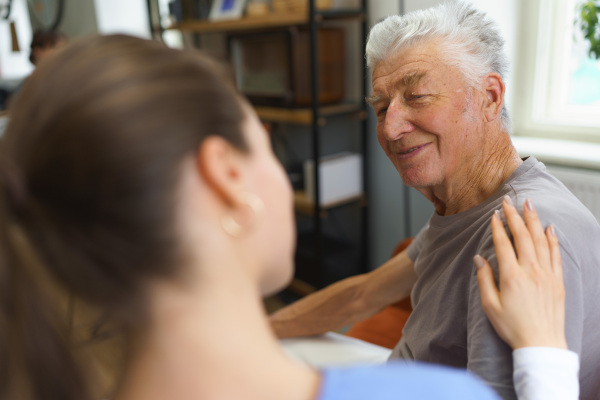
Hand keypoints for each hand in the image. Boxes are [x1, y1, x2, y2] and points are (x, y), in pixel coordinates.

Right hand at [474, 196, 566, 349]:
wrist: (542, 344)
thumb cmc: (513, 327)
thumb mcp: (489, 305)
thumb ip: (484, 279)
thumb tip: (479, 258)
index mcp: (511, 277)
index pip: (503, 244)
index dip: (497, 227)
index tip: (494, 214)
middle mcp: (531, 271)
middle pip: (522, 236)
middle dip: (515, 216)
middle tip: (509, 201)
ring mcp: (547, 275)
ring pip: (540, 240)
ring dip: (533, 220)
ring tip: (529, 204)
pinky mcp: (558, 281)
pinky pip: (555, 254)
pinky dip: (552, 239)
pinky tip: (549, 227)